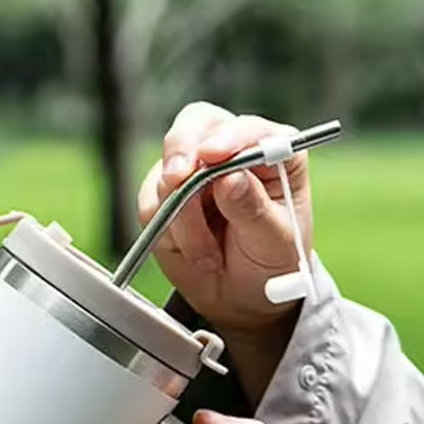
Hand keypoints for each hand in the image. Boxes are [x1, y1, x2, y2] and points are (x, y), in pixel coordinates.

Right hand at [137, 102, 315, 342]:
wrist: (244, 296)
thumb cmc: (271, 261)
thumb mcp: (274, 239)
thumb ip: (252, 207)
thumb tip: (229, 178)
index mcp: (272, 151)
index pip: (246, 129)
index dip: (227, 138)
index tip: (213, 155)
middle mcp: (230, 152)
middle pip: (195, 126)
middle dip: (182, 152)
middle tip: (178, 179)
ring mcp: (194, 172)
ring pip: (167, 173)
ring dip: (183, 219)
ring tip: (210, 255)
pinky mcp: (164, 196)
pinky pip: (149, 203)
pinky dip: (167, 232)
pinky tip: (194, 251)